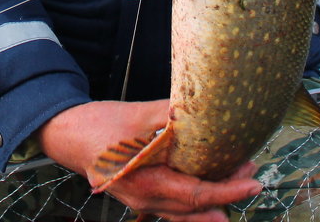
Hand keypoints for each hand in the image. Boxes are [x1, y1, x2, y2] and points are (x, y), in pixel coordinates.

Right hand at [37, 100, 262, 221]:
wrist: (65, 135)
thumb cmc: (97, 125)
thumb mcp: (136, 115)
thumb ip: (169, 115)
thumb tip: (201, 107)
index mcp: (147, 183)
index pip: (197, 194)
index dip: (229, 190)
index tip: (254, 181)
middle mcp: (146, 199)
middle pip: (195, 209)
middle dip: (227, 196)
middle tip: (252, 178)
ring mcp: (141, 201)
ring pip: (184, 213)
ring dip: (212, 202)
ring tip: (236, 186)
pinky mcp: (138, 195)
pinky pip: (171, 208)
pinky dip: (193, 204)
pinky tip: (205, 193)